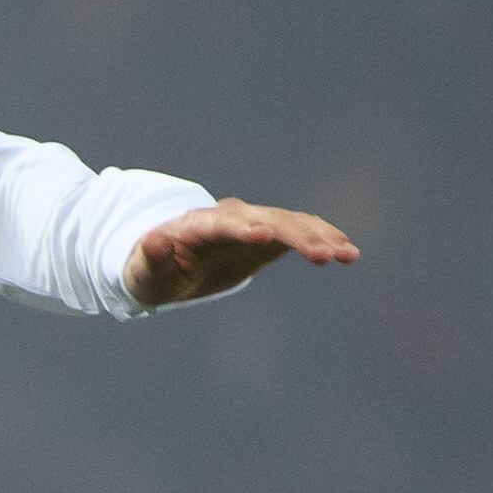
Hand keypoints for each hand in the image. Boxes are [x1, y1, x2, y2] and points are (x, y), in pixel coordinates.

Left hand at [127, 199, 358, 309]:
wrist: (169, 263)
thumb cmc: (154, 272)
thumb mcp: (145, 274)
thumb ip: (151, 259)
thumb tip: (154, 241)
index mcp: (197, 226)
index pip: (222, 224)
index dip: (242, 228)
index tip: (264, 235)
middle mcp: (230, 217)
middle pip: (266, 219)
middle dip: (293, 235)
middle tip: (321, 254)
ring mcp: (253, 222)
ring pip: (289, 222)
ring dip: (318, 236)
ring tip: (345, 254)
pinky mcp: (270, 233)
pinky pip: (301, 231)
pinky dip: (323, 238)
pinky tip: (347, 252)